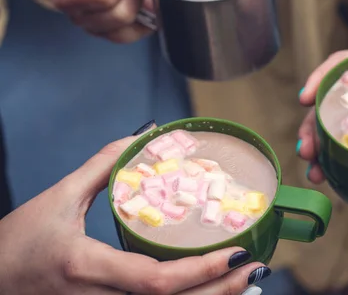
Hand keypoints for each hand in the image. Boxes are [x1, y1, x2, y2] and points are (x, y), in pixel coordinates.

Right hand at [0, 130, 266, 293]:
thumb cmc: (16, 244)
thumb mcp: (58, 198)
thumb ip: (102, 165)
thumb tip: (142, 137)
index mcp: (89, 268)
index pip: (157, 281)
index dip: (203, 270)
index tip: (237, 251)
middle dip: (222, 292)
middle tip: (255, 268)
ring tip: (245, 282)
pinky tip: (212, 293)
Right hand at [297, 43, 347, 183]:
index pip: (346, 63)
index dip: (321, 78)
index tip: (305, 99)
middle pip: (334, 99)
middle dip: (314, 124)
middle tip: (306, 152)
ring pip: (339, 122)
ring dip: (322, 145)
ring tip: (315, 171)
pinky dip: (341, 155)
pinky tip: (334, 175)